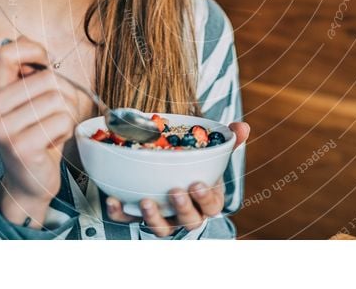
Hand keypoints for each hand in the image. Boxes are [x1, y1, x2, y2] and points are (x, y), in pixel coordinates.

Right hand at [0, 36, 82, 225]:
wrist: (29, 180)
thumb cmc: (35, 134)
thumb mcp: (28, 99)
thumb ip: (27, 71)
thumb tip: (25, 40)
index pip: (8, 53)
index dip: (35, 51)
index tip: (47, 64)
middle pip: (48, 78)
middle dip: (66, 94)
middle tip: (57, 113)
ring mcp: (4, 129)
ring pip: (59, 99)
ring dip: (68, 114)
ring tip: (54, 128)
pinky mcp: (21, 147)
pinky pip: (62, 120)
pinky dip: (66, 129)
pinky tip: (53, 141)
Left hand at [106, 121, 249, 236]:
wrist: (169, 172)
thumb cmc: (195, 166)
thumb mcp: (212, 153)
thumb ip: (228, 141)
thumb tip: (242, 127)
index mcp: (207, 201)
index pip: (212, 206)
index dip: (206, 199)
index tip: (198, 184)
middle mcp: (187, 215)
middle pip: (189, 221)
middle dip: (183, 208)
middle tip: (175, 191)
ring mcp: (164, 219)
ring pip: (161, 228)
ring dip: (153, 217)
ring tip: (147, 201)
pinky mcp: (138, 218)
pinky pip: (128, 221)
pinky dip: (120, 213)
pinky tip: (113, 200)